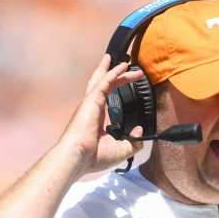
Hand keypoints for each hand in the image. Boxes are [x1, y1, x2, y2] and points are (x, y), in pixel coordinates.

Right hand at [57, 54, 148, 177]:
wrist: (79, 157)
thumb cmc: (94, 157)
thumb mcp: (121, 150)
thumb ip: (133, 141)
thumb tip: (139, 130)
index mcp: (97, 119)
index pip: (108, 97)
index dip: (117, 88)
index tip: (128, 84)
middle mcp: (93, 108)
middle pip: (104, 84)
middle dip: (114, 74)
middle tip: (126, 64)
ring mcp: (91, 102)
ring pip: (103, 79)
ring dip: (114, 69)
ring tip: (125, 61)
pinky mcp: (92, 99)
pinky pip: (105, 81)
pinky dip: (114, 72)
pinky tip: (124, 66)